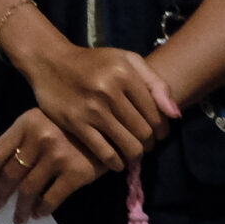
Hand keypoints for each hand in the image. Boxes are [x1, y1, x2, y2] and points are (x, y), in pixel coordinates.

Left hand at [0, 110, 100, 223]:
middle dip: (0, 194)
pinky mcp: (75, 173)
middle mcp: (39, 138)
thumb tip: (1, 172)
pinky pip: (51, 198)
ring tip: (18, 217)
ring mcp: (57, 156)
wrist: (108, 129)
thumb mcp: (42, 122)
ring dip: (20, 208)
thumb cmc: (70, 126)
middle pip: (10, 174)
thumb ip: (23, 139)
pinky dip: (41, 210)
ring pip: (28, 190)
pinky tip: (39, 214)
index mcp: (25, 124)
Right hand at [4, 14, 178, 168]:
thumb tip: (175, 115)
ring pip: (129, 146)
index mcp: (124, 73)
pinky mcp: (75, 123)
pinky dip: (116, 163)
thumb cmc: (94, 62)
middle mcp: (109, 90)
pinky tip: (116, 161)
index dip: (162, 129)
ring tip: (132, 151)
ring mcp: (91, 109)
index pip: (156, 114)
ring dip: (135, 154)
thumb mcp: (126, 60)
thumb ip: (155, 83)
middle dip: (149, 142)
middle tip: (144, 143)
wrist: (50, 61)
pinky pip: (105, 153)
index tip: (157, 133)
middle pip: (144, 132)